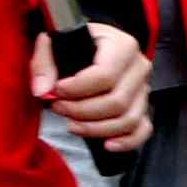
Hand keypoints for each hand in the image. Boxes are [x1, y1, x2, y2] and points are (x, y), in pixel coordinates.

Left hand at [46, 21, 156, 153]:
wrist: (93, 46)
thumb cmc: (74, 43)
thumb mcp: (54, 42)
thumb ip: (44, 63)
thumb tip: (43, 91)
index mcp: (122, 46)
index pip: (105, 75)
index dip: (77, 89)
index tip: (56, 91)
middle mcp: (139, 68)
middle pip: (117, 101)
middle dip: (82, 111)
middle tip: (58, 108)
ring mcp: (144, 90)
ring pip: (128, 120)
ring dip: (96, 128)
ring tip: (71, 124)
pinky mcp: (143, 108)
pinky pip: (142, 130)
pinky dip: (126, 142)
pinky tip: (106, 144)